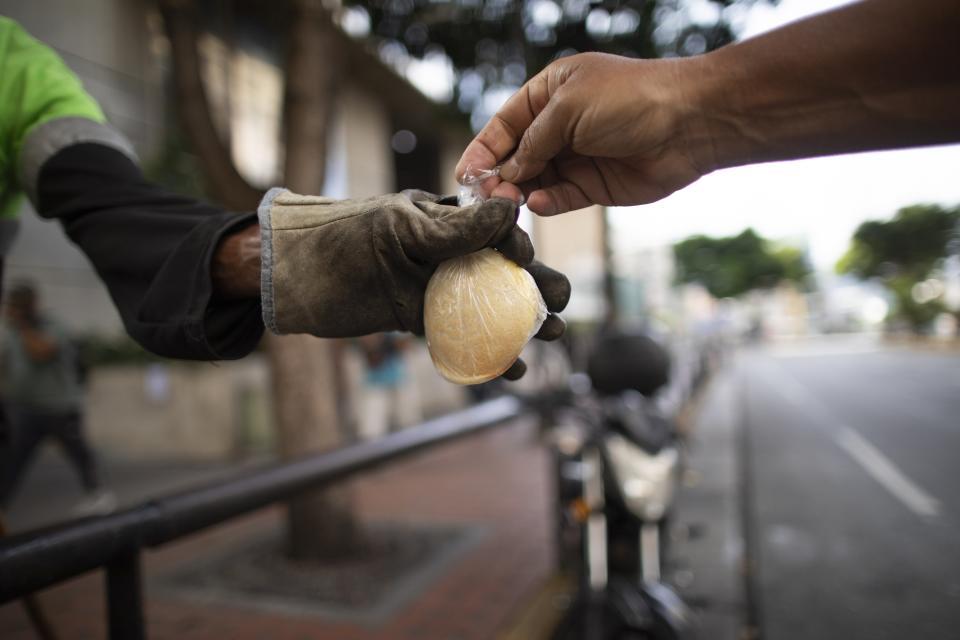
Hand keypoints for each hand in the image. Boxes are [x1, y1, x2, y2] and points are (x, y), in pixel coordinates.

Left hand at [259, 189, 569, 376]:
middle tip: (561, 314)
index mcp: (442, 219)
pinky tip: (507, 368)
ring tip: (550, 341)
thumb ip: (456, 229)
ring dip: (519, 325)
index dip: (519, 249)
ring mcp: (429, 286)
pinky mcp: (414, 316)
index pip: (496, 231)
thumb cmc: (342, 242)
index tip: (523, 263)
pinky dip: (483, 352)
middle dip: (536, 291)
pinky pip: (456, 334)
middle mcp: (442, 251)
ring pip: (485, 306)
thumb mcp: (400, 231)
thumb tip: (514, 213)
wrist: (291, 277)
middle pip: (501, 271)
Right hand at [457, 52, 713, 215]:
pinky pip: (560, 198)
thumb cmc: (630, 99)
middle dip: (498, 175)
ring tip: (507, 203)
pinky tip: (538, 204)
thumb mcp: (569, 108)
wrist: (689, 123)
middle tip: (485, 196)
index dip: (483, 149)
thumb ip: (533, 141)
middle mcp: (561, 125)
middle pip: (516, 155)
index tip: (464, 175)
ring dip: (519, 192)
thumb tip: (508, 172)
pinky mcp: (594, 185)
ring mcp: (577, 156)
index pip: (505, 124)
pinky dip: (547, 203)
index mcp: (551, 93)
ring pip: (535, 180)